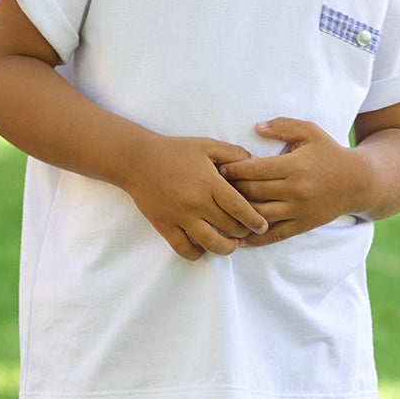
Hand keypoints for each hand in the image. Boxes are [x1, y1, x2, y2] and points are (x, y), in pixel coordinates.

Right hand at [124, 134, 269, 260]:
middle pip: (229, 228)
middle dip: (243, 232)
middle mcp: (197, 202)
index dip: (255, 221)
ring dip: (225, 248)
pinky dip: (196, 254)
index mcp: (210, 183)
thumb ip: (233, 153)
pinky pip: (184, 249)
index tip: (263, 226)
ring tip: (230, 245)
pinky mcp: (164, 226)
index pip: (240, 208)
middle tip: (246, 231)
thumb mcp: (206, 145)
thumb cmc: (174, 150)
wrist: (137, 159)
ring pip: (210, 243)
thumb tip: (256, 163)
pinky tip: (202, 248)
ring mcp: (180, 216)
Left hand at [219, 118, 365, 246]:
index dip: (232, 170)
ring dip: (239, 214)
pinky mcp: (303, 225)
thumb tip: (256, 127)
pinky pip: (275, 235)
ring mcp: (299, 210)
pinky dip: (255, 238)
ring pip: (260, 215)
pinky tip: (239, 238)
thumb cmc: (330, 152)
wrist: (359, 182)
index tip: (218, 168)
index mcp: (294, 166)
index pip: (254, 170)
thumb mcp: (310, 132)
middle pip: (253, 192)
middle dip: (230, 190)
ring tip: (222, 209)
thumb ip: (283, 126)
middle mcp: (296, 190)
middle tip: (214, 188)